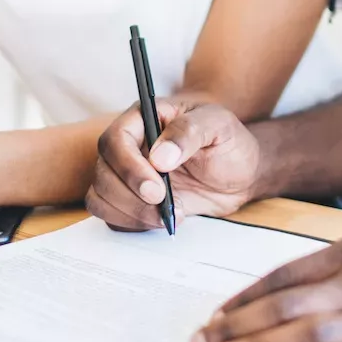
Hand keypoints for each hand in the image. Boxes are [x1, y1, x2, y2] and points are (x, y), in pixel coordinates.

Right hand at [85, 98, 260, 231]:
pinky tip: (162, 219)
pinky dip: (132, 223)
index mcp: (144, 118)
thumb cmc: (229, 141)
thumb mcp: (219, 125)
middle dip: (130, 195)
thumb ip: (189, 132)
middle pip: (103, 171)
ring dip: (131, 212)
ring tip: (169, 214)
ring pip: (101, 196)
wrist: (240, 173)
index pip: (115, 140)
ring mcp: (127, 173)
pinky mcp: (131, 198)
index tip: (156, 188)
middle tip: (164, 205)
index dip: (129, 167)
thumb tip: (160, 157)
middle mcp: (129, 145)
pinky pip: (112, 215)